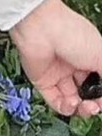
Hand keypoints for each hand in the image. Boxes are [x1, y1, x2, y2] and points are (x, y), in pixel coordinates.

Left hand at [9, 0, 101, 117]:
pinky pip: (55, 101)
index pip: (99, 83)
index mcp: (89, 57)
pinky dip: (65, 107)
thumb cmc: (71, 33)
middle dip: (94, 104)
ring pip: (72, 100)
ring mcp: (57, 74)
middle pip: (86, 93)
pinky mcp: (42, 80)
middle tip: (96, 106)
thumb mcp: (100, 55)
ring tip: (85, 106)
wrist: (40, 26)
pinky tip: (71, 104)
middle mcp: (73, 66)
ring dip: (81, 109)